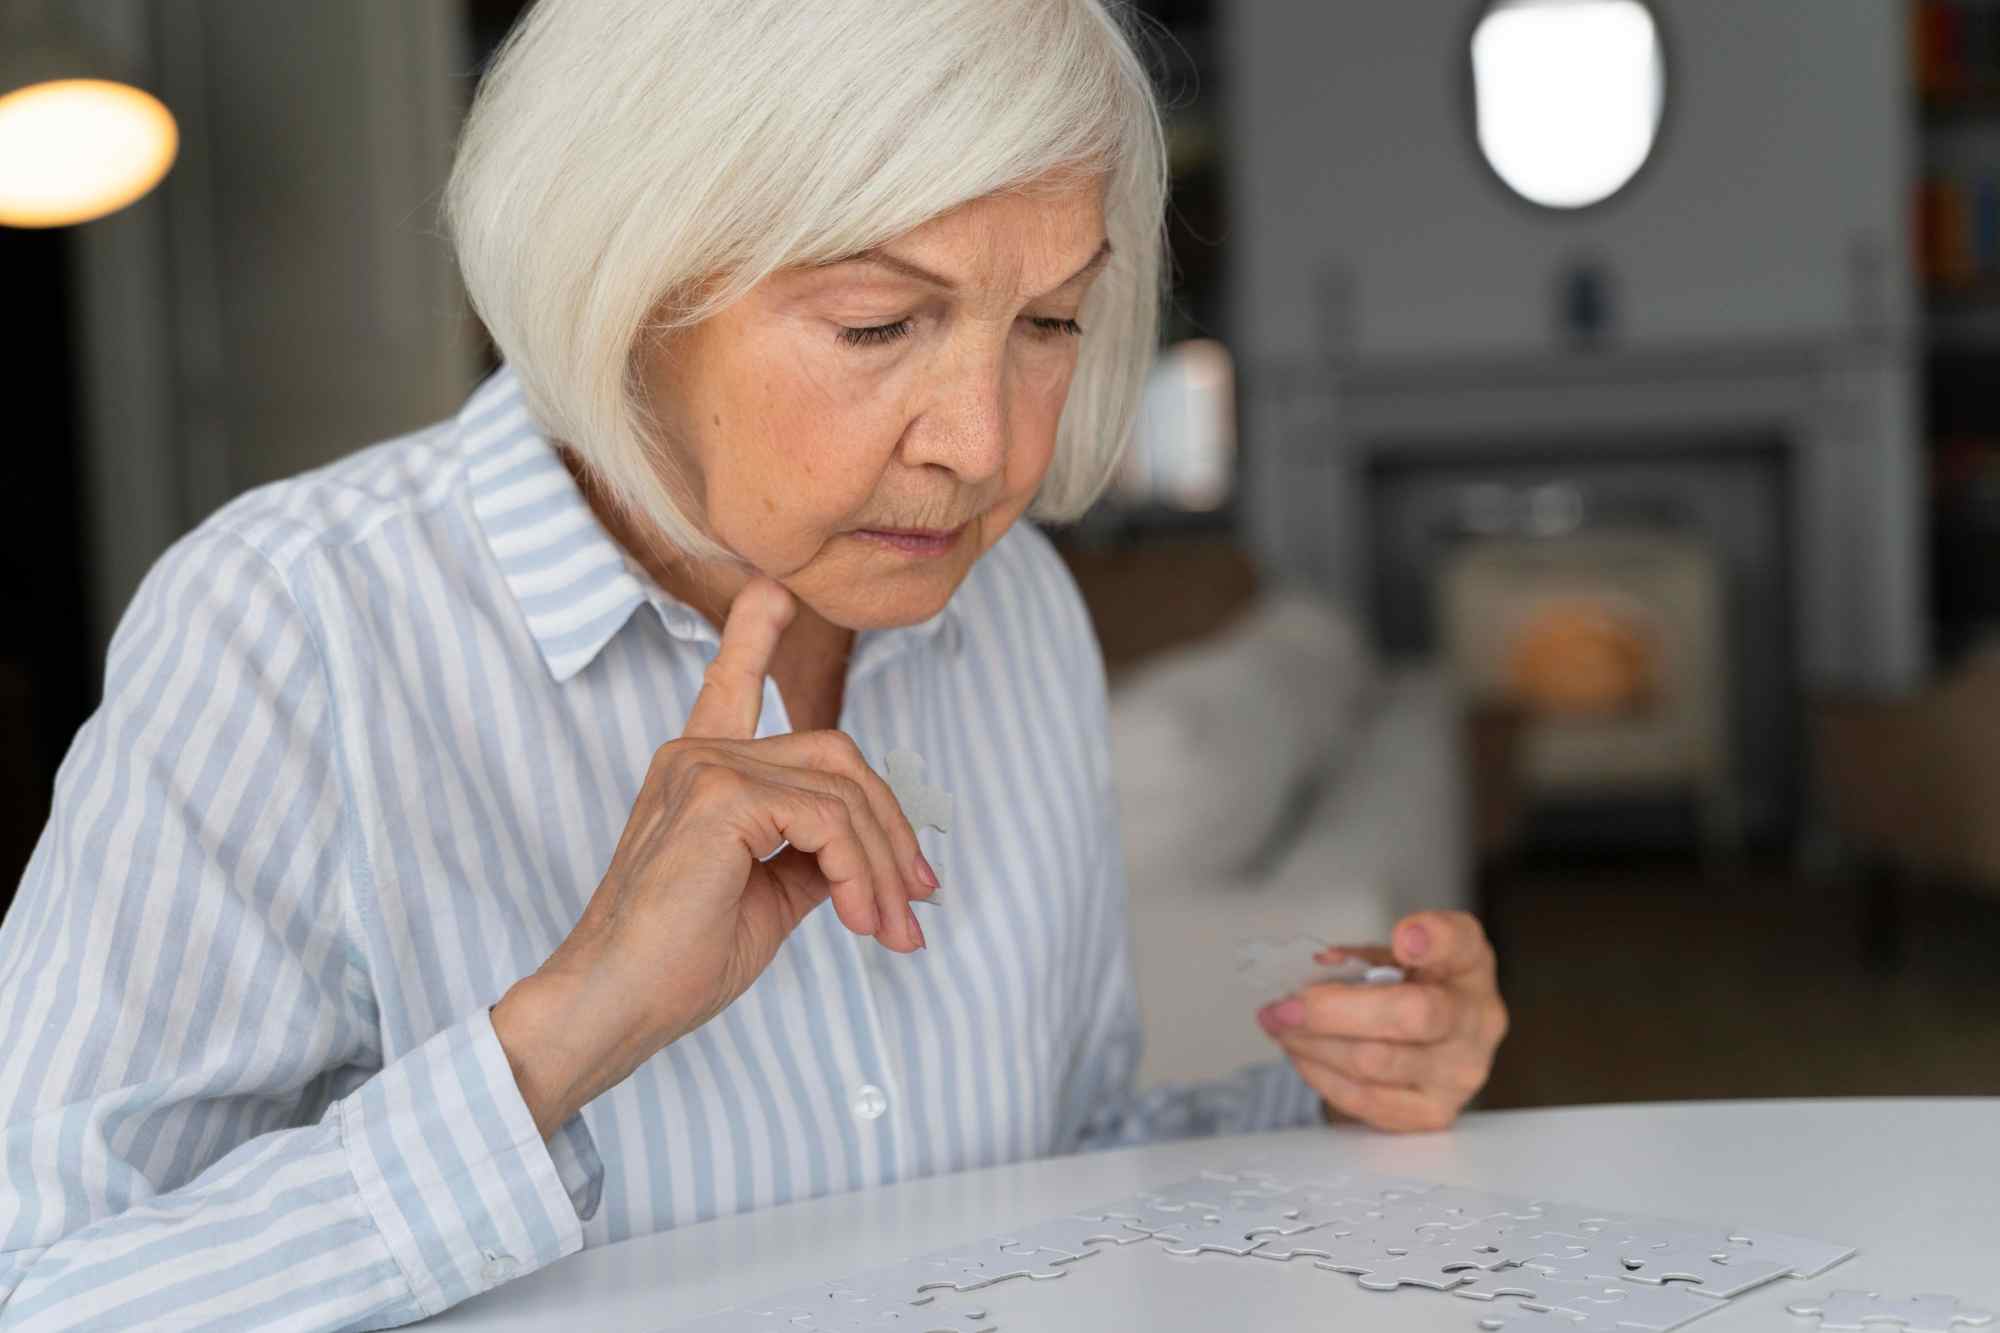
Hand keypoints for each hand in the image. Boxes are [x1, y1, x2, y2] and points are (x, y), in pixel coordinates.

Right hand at [492, 575, 937, 1136]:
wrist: (613, 1008)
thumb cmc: (677, 965)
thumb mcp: (766, 898)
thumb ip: (809, 856)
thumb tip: (866, 852)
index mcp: (700, 773)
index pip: (730, 685)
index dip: (754, 637)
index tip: (772, 595)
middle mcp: (698, 753)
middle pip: (837, 757)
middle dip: (890, 829)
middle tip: (915, 902)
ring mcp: (705, 766)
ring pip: (843, 793)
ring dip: (881, 868)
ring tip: (889, 931)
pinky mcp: (718, 796)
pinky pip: (828, 820)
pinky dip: (858, 872)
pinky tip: (857, 920)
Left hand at [1255, 910, 1507, 1132]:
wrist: (1433, 1047)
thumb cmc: (1409, 992)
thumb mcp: (1391, 958)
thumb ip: (1360, 959)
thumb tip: (1318, 973)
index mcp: (1468, 962)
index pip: (1459, 942)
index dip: (1433, 939)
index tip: (1404, 938)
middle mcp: (1478, 1019)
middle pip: (1408, 1016)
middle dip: (1330, 1011)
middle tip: (1283, 1007)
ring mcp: (1460, 1072)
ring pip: (1375, 1062)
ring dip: (1313, 1045)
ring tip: (1281, 1028)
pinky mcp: (1434, 1113)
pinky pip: (1365, 1099)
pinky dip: (1321, 1074)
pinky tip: (1303, 1054)